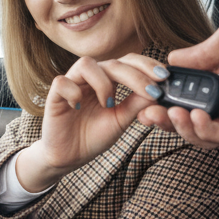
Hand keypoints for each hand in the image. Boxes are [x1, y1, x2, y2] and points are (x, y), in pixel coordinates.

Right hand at [16, 55, 156, 191]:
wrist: (70, 156)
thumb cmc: (94, 136)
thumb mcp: (121, 120)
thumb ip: (137, 104)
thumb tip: (158, 90)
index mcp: (108, 80)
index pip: (127, 62)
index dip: (146, 65)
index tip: (164, 76)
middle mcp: (90, 78)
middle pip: (112, 62)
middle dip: (134, 75)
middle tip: (150, 90)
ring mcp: (72, 84)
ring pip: (86, 64)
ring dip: (102, 83)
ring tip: (108, 104)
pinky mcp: (54, 95)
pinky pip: (62, 82)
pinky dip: (73, 93)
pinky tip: (79, 108)